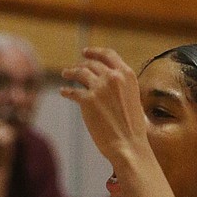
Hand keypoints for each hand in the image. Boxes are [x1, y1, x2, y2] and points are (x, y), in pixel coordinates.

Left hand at [60, 47, 148, 162]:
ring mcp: (99, 87)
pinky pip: (73, 92)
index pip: (108, 55)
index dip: (95, 52)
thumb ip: (120, 87)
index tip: (85, 52)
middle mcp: (113, 77)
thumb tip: (106, 82)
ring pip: (80, 73)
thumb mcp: (132, 98)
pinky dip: (66, 91)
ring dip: (71, 72)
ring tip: (65, 74)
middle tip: (73, 69)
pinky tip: (63, 92)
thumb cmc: (132, 128)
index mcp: (127, 74)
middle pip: (92, 64)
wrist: (128, 145)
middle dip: (81, 65)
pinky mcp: (88, 100)